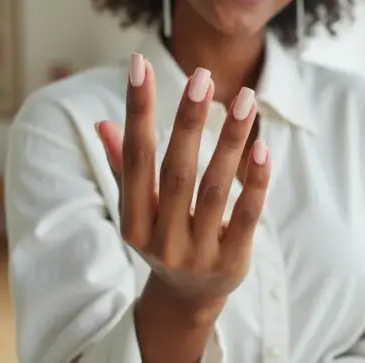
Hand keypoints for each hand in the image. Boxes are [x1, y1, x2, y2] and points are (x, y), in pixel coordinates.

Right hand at [95, 53, 270, 313]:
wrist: (189, 300)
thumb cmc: (164, 236)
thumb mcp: (139, 208)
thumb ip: (124, 166)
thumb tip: (102, 123)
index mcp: (132, 220)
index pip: (135, 157)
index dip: (138, 110)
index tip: (139, 64)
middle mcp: (160, 238)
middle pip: (176, 171)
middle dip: (189, 120)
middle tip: (203, 75)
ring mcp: (196, 253)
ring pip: (214, 188)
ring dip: (230, 141)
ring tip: (244, 98)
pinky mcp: (231, 262)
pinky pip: (246, 216)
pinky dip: (254, 182)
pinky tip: (262, 146)